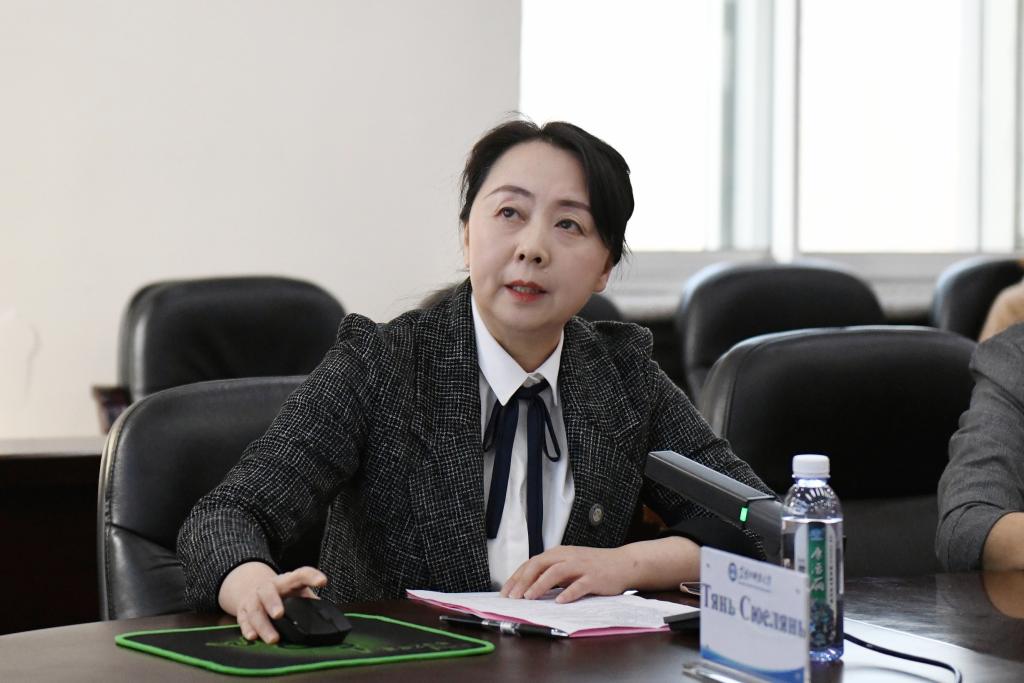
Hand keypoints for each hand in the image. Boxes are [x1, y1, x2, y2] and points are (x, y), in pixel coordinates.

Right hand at [218, 562, 327, 642]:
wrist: (251, 588)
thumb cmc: (281, 593)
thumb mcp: (296, 591)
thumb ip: (309, 601)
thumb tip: (324, 616)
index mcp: (286, 580)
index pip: (301, 574)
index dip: (312, 577)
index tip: (322, 582)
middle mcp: (268, 587)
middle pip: (268, 591)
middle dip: (272, 603)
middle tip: (279, 614)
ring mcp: (253, 599)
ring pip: (255, 610)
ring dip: (263, 625)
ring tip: (273, 639)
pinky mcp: (243, 611)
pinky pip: (243, 620)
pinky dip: (247, 629)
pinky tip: (253, 636)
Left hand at [500, 545, 634, 603]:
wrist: (623, 563)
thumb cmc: (594, 567)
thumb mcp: (569, 566)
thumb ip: (551, 574)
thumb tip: (527, 588)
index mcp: (558, 553)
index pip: (531, 563)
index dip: (516, 577)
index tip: (505, 592)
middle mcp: (567, 556)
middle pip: (539, 565)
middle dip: (523, 581)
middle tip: (512, 597)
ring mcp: (581, 566)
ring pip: (556, 572)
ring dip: (540, 585)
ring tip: (529, 597)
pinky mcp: (594, 577)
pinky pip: (579, 585)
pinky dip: (568, 593)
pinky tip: (560, 601)